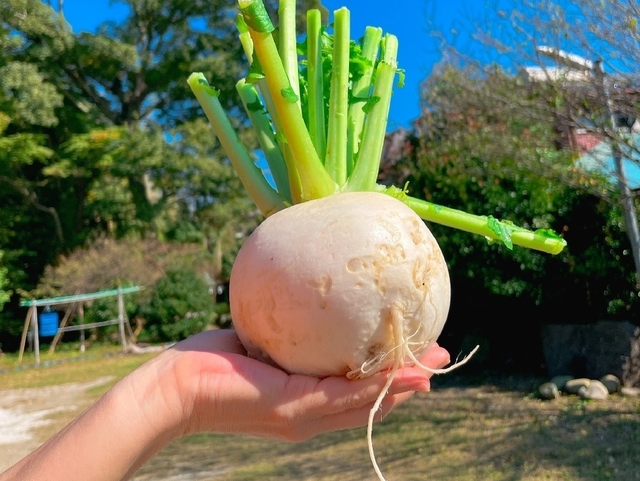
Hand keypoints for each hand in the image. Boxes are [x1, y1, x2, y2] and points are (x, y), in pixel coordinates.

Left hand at [163, 329, 450, 441]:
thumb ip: (286, 327)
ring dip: (403, 384)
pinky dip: (378, 386)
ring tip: (433, 367)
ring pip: (367, 401)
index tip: (411, 355)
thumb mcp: (259, 339)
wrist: (177, 385)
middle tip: (438, 361)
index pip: (355, 391)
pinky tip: (403, 374)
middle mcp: (310, 413)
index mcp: (304, 398)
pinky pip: (346, 394)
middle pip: (371, 400)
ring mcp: (305, 415)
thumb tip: (303, 292)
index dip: (387, 377)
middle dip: (406, 381)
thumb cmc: (211, 360)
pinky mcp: (295, 408)